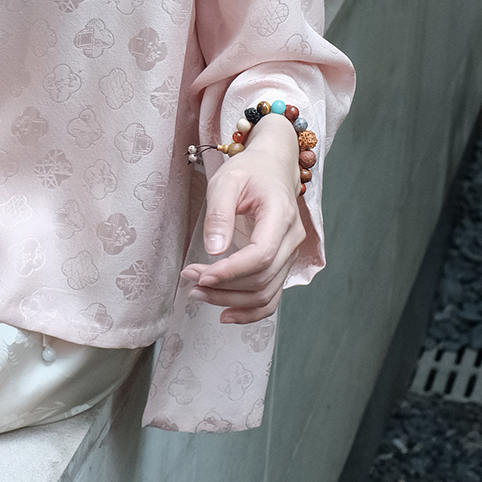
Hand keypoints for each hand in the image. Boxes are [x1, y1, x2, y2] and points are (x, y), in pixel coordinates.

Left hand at [179, 116, 305, 323]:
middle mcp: (292, 240)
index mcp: (281, 216)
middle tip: (189, 280)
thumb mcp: (227, 181)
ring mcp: (290, 254)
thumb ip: (219, 214)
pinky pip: (271, 296)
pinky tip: (225, 314)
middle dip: (223, 286)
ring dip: (231, 300)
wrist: (273, 166)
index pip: (260, 255)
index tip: (200, 274)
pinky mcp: (281, 263)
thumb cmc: (249, 171)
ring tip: (197, 293)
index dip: (231, 271)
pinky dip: (250, 310)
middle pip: (262, 279)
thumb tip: (214, 250)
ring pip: (266, 293)